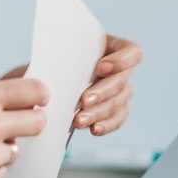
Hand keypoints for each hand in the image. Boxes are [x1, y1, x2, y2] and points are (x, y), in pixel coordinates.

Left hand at [2, 35, 143, 135]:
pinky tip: (93, 129)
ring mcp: (120, 92)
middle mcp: (120, 70)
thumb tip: (51, 68)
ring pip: (118, 103)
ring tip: (78, 121)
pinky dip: (106, 125)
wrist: (45, 83)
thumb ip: (59, 57)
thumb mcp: (53, 54)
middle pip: (122, 81)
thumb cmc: (51, 63)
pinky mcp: (115, 111)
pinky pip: (117, 120)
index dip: (121, 60)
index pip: (131, 52)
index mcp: (110, 48)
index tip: (100, 67)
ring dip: (99, 112)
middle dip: (102, 92)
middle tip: (83, 101)